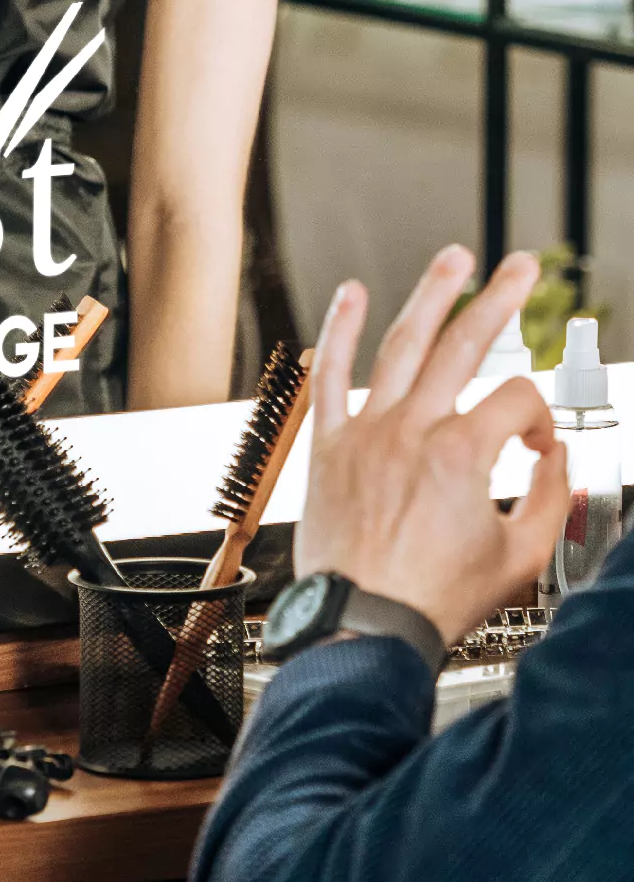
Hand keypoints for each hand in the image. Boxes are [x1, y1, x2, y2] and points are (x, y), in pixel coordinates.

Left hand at [294, 245, 568, 646]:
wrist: (362, 621)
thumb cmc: (433, 598)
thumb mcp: (521, 555)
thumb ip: (547, 497)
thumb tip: (552, 459)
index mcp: (460, 454)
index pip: (518, 401)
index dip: (541, 419)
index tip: (538, 448)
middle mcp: (409, 430)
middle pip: (462, 345)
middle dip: (498, 300)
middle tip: (522, 267)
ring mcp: (365, 431)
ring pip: (399, 346)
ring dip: (429, 296)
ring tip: (453, 259)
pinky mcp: (329, 443)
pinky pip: (329, 375)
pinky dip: (337, 331)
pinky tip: (349, 294)